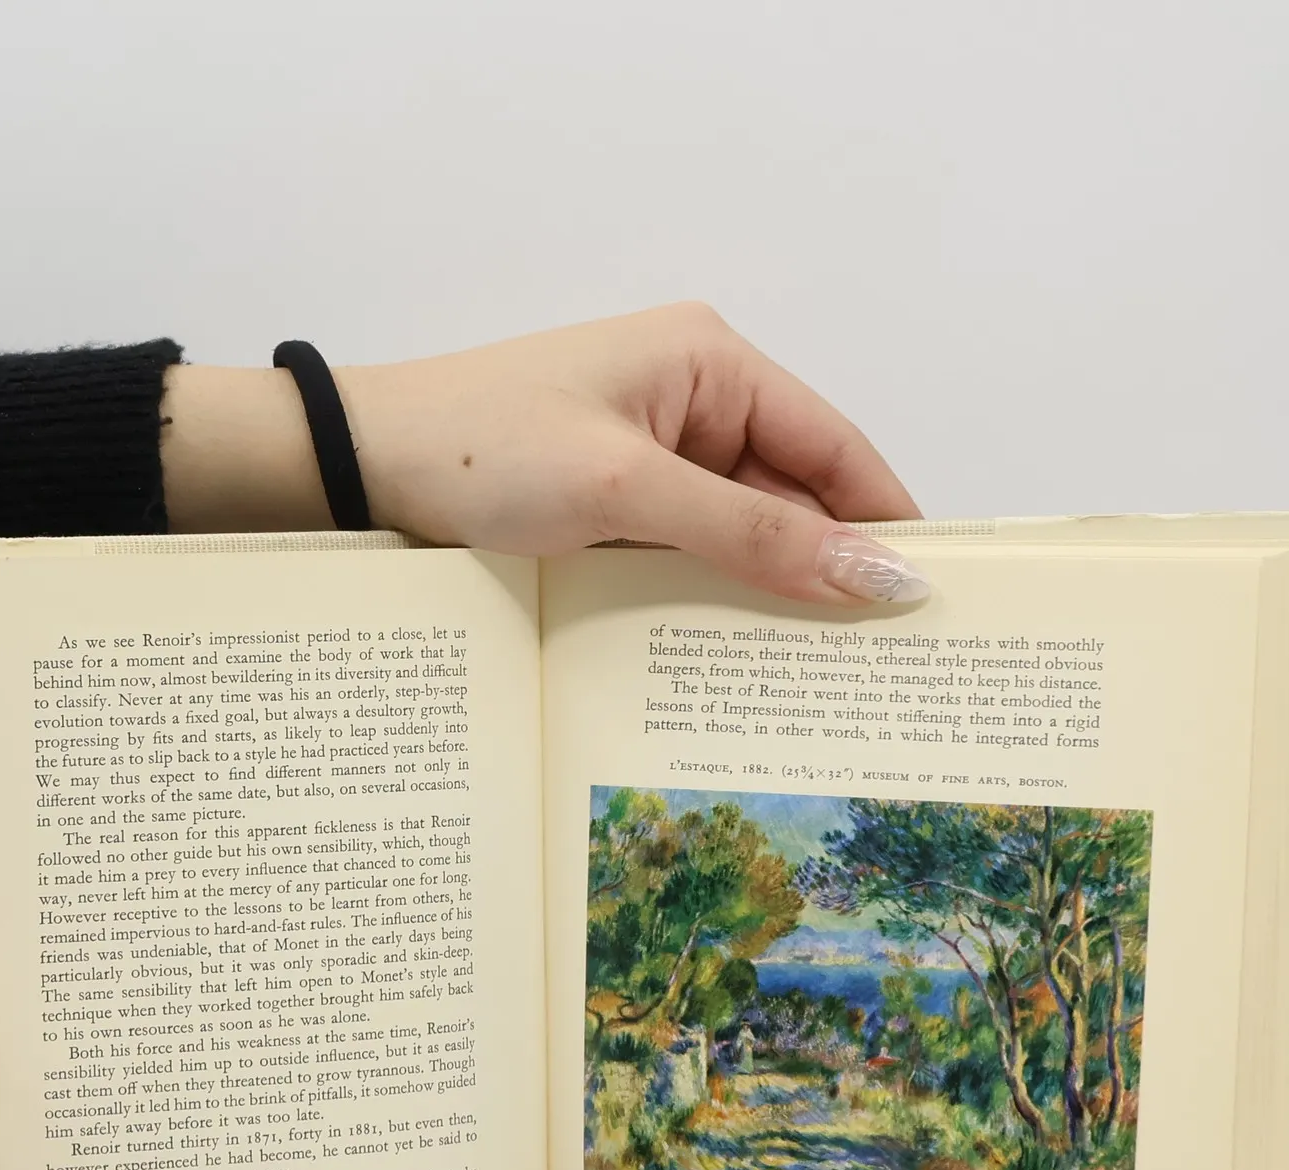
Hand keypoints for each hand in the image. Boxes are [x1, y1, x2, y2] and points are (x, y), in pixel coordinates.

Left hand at [162, 303, 926, 605]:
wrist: (354, 472)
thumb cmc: (480, 451)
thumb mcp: (629, 490)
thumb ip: (757, 537)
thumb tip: (883, 576)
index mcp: (712, 365)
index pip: (836, 447)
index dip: (889, 522)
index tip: (934, 602)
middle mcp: (692, 405)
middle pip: (796, 500)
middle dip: (831, 574)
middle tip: (882, 670)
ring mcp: (650, 461)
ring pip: (742, 539)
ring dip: (768, 600)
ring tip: (817, 685)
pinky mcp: (612, 511)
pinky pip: (688, 559)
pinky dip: (709, 604)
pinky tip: (730, 666)